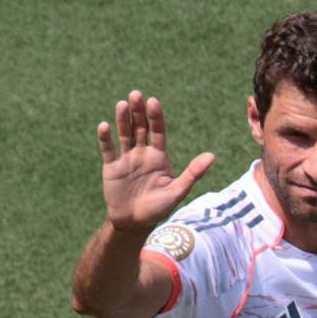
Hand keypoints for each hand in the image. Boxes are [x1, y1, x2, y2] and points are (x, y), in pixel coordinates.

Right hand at [95, 91, 215, 232]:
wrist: (134, 222)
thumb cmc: (158, 208)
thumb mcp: (177, 191)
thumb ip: (192, 173)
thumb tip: (212, 156)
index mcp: (159, 156)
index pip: (158, 132)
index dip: (156, 117)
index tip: (153, 102)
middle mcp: (142, 153)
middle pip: (140, 128)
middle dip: (138, 112)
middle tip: (136, 94)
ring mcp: (126, 158)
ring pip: (125, 134)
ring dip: (122, 119)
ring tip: (122, 104)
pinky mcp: (111, 166)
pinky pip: (108, 149)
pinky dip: (106, 138)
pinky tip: (105, 126)